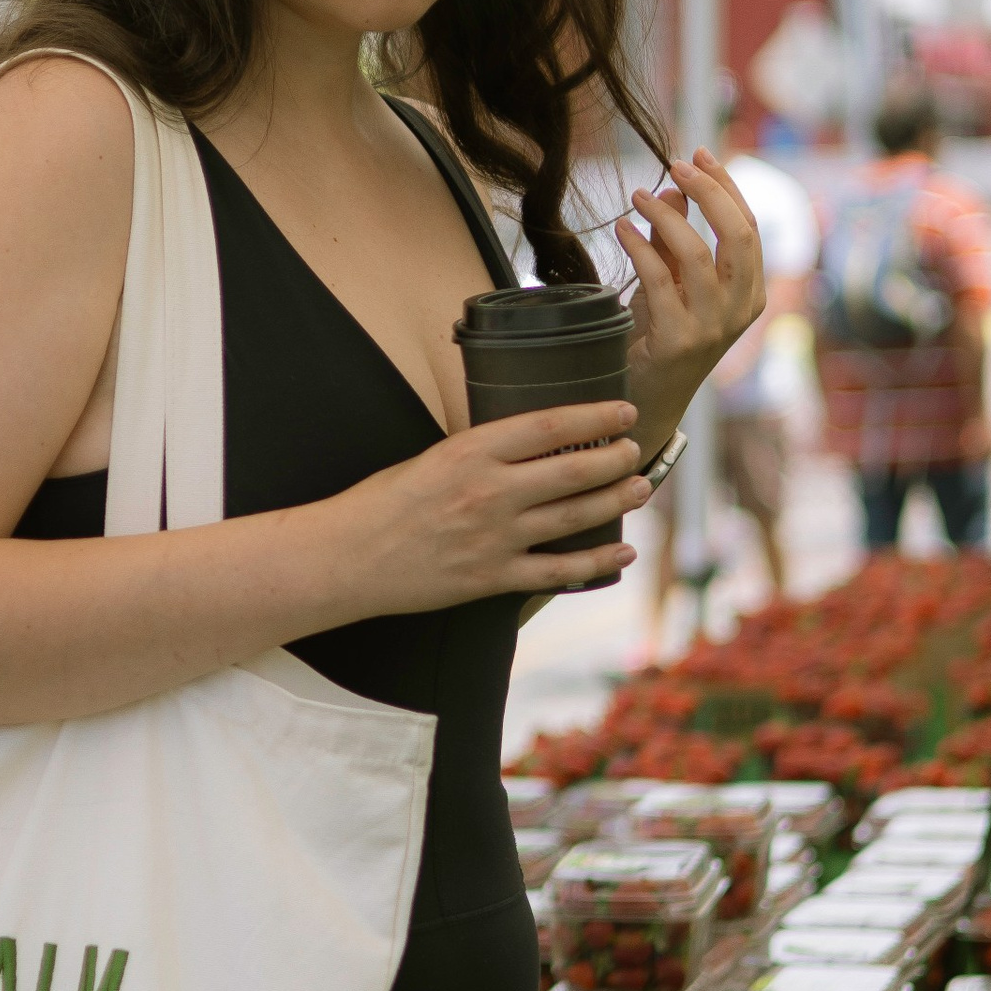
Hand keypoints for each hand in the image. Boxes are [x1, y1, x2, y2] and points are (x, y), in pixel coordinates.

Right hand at [329, 402, 650, 614]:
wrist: (349, 557)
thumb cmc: (384, 502)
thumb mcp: (433, 457)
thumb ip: (482, 452)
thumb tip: (532, 444)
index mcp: (471, 451)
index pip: (549, 426)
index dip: (595, 417)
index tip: (622, 412)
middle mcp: (489, 492)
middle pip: (572, 470)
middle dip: (614, 459)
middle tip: (636, 449)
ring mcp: (494, 538)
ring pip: (574, 516)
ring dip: (615, 500)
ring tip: (641, 486)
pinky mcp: (492, 578)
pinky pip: (557, 570)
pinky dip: (596, 561)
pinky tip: (622, 550)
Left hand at [614, 148, 766, 449]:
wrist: (645, 401)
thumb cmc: (659, 337)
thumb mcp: (673, 282)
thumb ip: (676, 239)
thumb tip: (673, 188)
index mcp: (750, 293)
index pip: (749, 228)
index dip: (727, 187)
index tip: (699, 154)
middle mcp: (740, 310)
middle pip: (738, 235)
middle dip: (709, 191)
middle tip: (676, 164)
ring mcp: (712, 328)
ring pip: (698, 254)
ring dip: (667, 216)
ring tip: (639, 194)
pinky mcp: (678, 340)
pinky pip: (660, 279)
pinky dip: (640, 246)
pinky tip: (623, 228)